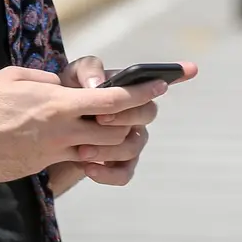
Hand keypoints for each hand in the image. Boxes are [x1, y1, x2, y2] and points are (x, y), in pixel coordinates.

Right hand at [0, 66, 171, 185]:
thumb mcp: (15, 77)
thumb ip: (48, 79)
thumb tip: (66, 85)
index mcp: (58, 103)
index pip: (113, 99)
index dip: (142, 93)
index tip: (161, 85)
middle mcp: (63, 129)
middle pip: (120, 127)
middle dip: (141, 116)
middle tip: (149, 105)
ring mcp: (56, 151)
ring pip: (107, 148)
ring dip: (123, 137)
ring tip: (125, 123)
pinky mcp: (47, 165)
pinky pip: (83, 160)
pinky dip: (98, 153)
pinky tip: (97, 143)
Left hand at [54, 56, 197, 187]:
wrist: (49, 132)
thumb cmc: (65, 99)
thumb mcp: (70, 78)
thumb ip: (86, 71)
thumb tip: (99, 84)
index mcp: (130, 92)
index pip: (156, 82)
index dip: (178, 74)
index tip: (192, 68)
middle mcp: (137, 116)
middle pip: (148, 113)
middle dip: (125, 115)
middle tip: (99, 118)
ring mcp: (131, 141)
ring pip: (134, 145)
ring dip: (108, 148)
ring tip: (81, 150)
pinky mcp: (120, 165)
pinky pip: (124, 173)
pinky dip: (107, 173)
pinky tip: (89, 168)